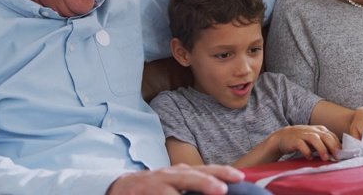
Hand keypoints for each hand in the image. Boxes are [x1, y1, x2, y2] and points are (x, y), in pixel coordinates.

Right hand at [106, 163, 244, 194]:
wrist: (122, 187)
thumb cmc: (156, 188)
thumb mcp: (177, 183)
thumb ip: (196, 186)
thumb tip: (223, 190)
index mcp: (182, 172)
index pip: (205, 170)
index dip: (222, 172)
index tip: (240, 177)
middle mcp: (170, 174)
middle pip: (190, 175)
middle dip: (206, 181)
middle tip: (222, 189)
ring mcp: (155, 182)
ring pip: (172, 187)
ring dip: (187, 190)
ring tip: (206, 191)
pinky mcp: (142, 192)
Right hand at [274, 125, 340, 160]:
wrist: (283, 137)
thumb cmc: (303, 140)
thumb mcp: (316, 140)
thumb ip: (326, 145)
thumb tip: (339, 155)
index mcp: (320, 130)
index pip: (332, 136)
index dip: (339, 145)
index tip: (344, 155)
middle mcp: (313, 130)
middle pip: (325, 136)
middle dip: (333, 146)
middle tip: (337, 157)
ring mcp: (303, 134)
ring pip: (314, 138)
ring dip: (321, 148)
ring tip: (325, 158)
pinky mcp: (294, 139)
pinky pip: (301, 144)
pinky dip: (306, 151)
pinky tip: (309, 157)